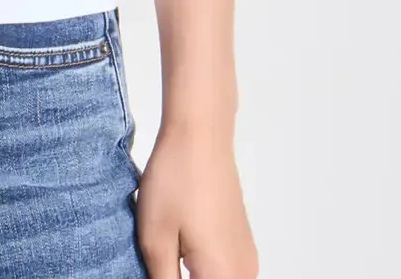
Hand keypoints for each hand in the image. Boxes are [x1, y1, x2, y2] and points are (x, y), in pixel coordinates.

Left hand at [134, 117, 257, 277]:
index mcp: (222, 277)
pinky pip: (223, 272)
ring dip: (190, 275)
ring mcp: (246, 259)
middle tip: (159, 260)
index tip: (159, 267)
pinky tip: (179, 247)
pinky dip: (202, 270)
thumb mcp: (154, 240)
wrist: (201, 134)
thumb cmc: (177, 179)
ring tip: (167, 252)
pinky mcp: (243, 245)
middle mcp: (244, 274)